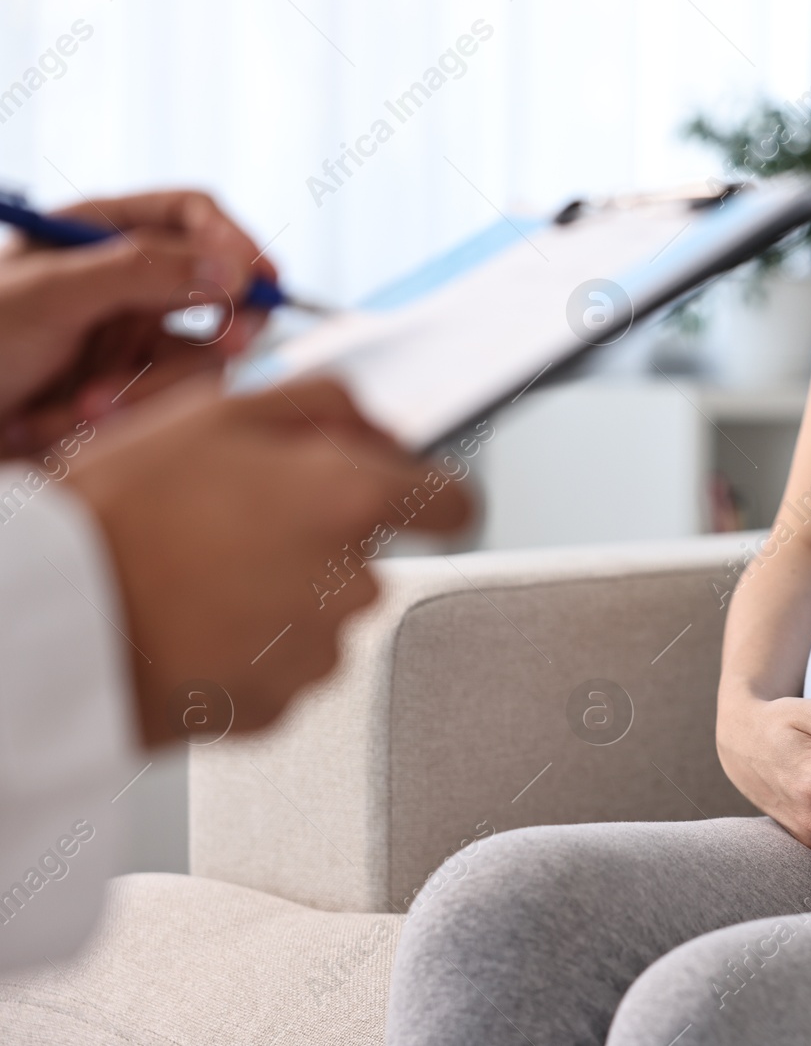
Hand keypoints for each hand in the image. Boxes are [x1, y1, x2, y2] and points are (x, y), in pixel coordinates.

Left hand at [0, 190, 274, 453]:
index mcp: (102, 232)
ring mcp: (135, 334)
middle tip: (231, 344)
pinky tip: (81, 419)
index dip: (234, 242)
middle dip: (221, 323)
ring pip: (202, 353)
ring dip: (151, 385)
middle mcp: (129, 279)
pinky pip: (174, 398)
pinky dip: (134, 412)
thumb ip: (142, 273)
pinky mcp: (135, 386)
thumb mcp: (53, 295)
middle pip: (219, 288)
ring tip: (87, 405)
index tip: (259, 280)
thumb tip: (233, 270)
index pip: (195, 215)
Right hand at [65, 377, 472, 744]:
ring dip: (281, 601)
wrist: (52, 618)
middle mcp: (352, 582)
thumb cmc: (120, 511)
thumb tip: (384, 429)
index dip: (435, 498)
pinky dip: (248, 654)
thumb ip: (325, 408)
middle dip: (323, 545)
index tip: (424, 504)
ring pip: (322, 618)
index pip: (452, 504)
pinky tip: (194, 629)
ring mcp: (315, 654)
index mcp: (350, 500)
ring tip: (199, 580)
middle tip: (236, 531)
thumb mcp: (219, 413)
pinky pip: (280, 672)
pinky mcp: (275, 709)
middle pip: (369, 561)